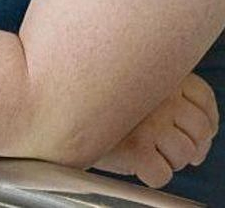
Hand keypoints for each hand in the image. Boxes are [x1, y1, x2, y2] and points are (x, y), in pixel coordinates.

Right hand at [93, 73, 217, 188]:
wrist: (45, 103)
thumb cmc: (81, 93)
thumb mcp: (119, 77)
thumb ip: (146, 84)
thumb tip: (179, 116)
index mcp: (158, 76)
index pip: (202, 96)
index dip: (204, 118)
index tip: (190, 128)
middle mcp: (159, 98)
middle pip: (200, 129)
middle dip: (189, 144)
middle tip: (169, 147)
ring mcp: (150, 124)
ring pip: (184, 152)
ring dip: (171, 160)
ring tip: (151, 155)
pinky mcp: (135, 149)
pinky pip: (161, 173)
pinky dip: (154, 175)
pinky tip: (140, 167)